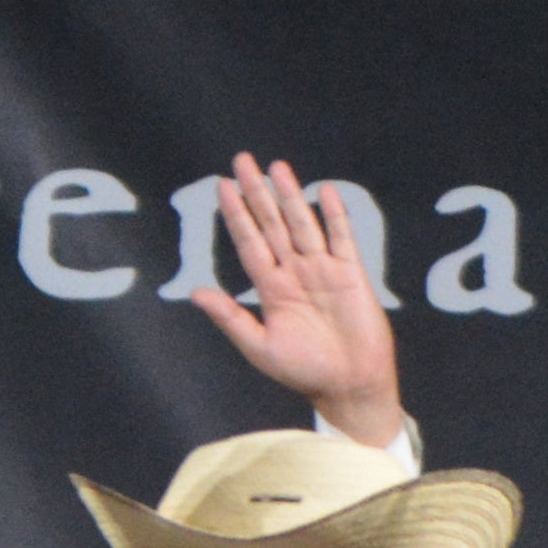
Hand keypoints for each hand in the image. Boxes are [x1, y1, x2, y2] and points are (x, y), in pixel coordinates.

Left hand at [181, 155, 406, 447]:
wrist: (351, 387)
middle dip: (257, 192)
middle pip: (272, 224)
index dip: (236, 214)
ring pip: (303, 224)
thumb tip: (196, 293)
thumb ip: (230, 318)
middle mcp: (295, 274)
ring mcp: (323, 271)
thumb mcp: (260, 348)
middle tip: (243, 160)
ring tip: (277, 167)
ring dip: (290, 195)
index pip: (249, 242)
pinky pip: (341, 238)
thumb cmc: (305, 373)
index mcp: (271, 289)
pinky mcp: (351, 276)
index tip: (223, 186)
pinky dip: (334, 216)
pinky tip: (324, 192)